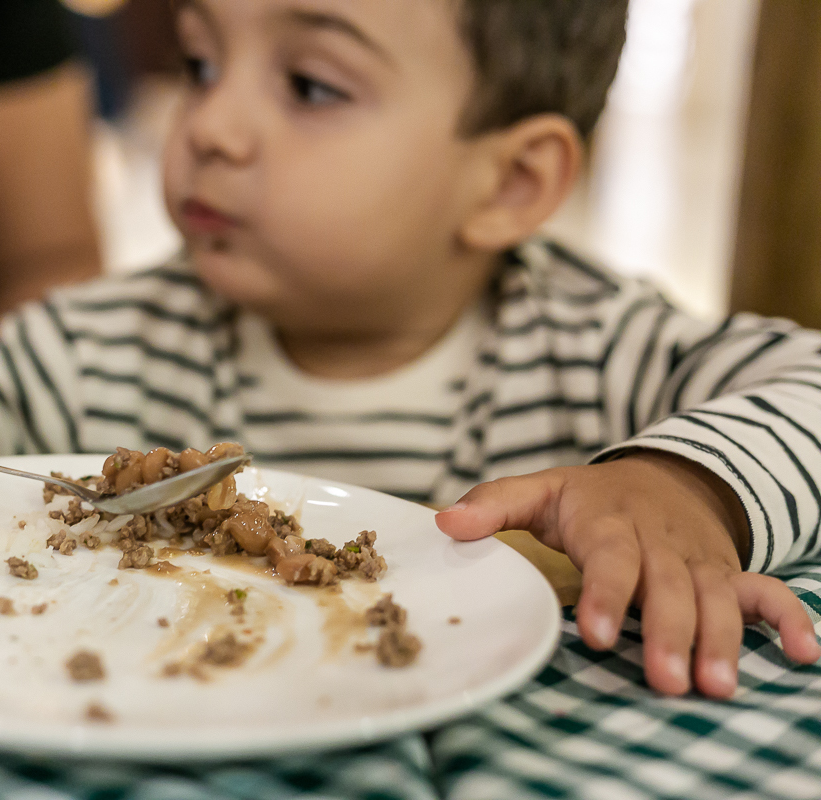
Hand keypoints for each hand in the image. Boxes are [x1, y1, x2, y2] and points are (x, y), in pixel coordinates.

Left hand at [435, 451, 820, 697]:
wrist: (662, 475)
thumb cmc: (590, 498)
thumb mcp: (541, 490)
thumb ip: (495, 505)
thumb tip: (444, 523)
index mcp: (609, 521)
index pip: (610, 557)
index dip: (608, 595)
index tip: (599, 635)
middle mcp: (660, 541)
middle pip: (669, 587)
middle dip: (670, 633)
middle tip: (668, 682)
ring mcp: (700, 558)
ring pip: (717, 597)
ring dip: (723, 640)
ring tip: (718, 686)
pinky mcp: (729, 570)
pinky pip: (767, 591)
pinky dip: (789, 619)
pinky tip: (804, 655)